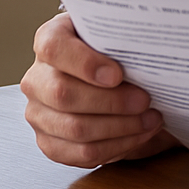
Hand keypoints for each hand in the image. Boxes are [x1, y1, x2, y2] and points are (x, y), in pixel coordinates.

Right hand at [20, 12, 179, 166]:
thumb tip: (147, 48)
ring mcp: (39, 114)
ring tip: (150, 119)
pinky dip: (117, 146)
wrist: (114, 78)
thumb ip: (122, 36)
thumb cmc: (116, 53)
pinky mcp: (50, 143)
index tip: (117, 74)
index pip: (54, 48)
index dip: (84, 63)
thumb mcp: (118, 35)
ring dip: (120, 127)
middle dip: (112, 101)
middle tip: (144, 100)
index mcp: (50, 40)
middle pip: (64, 94)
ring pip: (75, 128)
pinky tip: (138, 134)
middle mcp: (37, 78)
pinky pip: (81, 153)